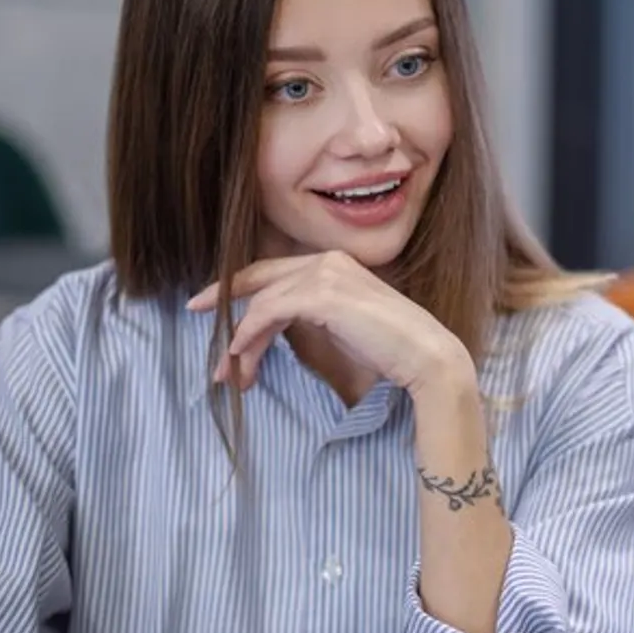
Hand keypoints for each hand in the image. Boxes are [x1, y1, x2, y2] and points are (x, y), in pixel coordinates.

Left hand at [186, 251, 471, 394]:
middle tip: (208, 341)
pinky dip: (250, 333)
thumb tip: (273, 330)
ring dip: (240, 338)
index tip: (208, 308)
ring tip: (231, 371)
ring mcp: (324, 274)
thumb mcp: (343, 327)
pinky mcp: (321, 295)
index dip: (237, 289)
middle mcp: (327, 260)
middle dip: (227, 311)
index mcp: (335, 263)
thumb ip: (313, 317)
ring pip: (262, 300)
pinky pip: (268, 310)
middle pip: (260, 280)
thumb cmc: (391, 350)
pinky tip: (242, 355)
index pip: (274, 273)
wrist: (425, 356)